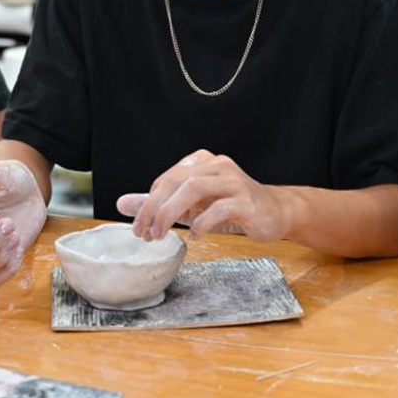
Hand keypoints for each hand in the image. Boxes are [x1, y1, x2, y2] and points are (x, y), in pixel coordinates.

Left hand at [118, 150, 289, 242]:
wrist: (275, 213)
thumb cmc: (232, 208)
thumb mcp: (191, 206)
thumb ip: (160, 204)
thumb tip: (122, 204)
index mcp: (202, 162)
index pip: (166, 179)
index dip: (148, 204)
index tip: (139, 227)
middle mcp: (217, 165)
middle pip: (176, 181)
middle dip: (155, 208)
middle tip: (144, 233)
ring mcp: (234, 181)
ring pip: (194, 188)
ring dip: (172, 213)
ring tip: (161, 234)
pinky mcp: (247, 200)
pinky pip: (219, 208)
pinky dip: (202, 222)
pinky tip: (194, 235)